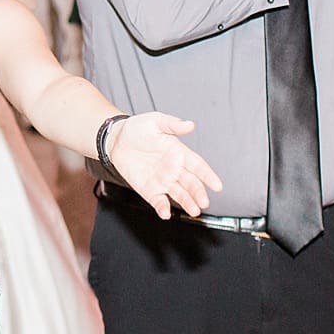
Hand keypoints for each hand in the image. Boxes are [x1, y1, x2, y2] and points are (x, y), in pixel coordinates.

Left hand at [108, 113, 223, 218]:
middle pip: (191, 183)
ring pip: (179, 194)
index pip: (198, 166)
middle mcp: (174, 169)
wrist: (116, 139)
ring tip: (194, 210)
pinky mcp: (149, 190)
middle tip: (204, 201)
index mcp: (179, 153)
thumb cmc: (137, 129)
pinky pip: (158, 201)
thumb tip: (189, 124)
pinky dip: (162, 208)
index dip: (208, 175)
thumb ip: (172, 124)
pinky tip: (165, 212)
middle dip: (199, 193)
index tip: (217, 185)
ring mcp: (162, 181)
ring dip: (187, 203)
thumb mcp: (155, 121)